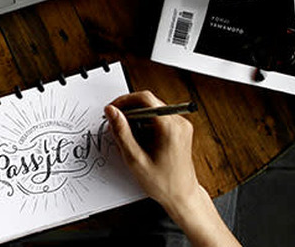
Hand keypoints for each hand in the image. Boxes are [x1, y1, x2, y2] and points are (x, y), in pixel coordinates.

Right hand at [104, 91, 199, 211]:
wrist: (182, 196)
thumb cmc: (163, 183)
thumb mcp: (136, 159)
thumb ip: (122, 132)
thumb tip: (111, 111)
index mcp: (170, 127)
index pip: (145, 99)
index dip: (125, 101)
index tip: (113, 109)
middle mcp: (179, 122)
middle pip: (149, 103)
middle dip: (130, 111)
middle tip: (116, 125)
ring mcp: (181, 125)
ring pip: (153, 110)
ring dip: (137, 119)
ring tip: (128, 138)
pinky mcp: (180, 130)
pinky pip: (159, 118)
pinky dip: (146, 124)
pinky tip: (140, 141)